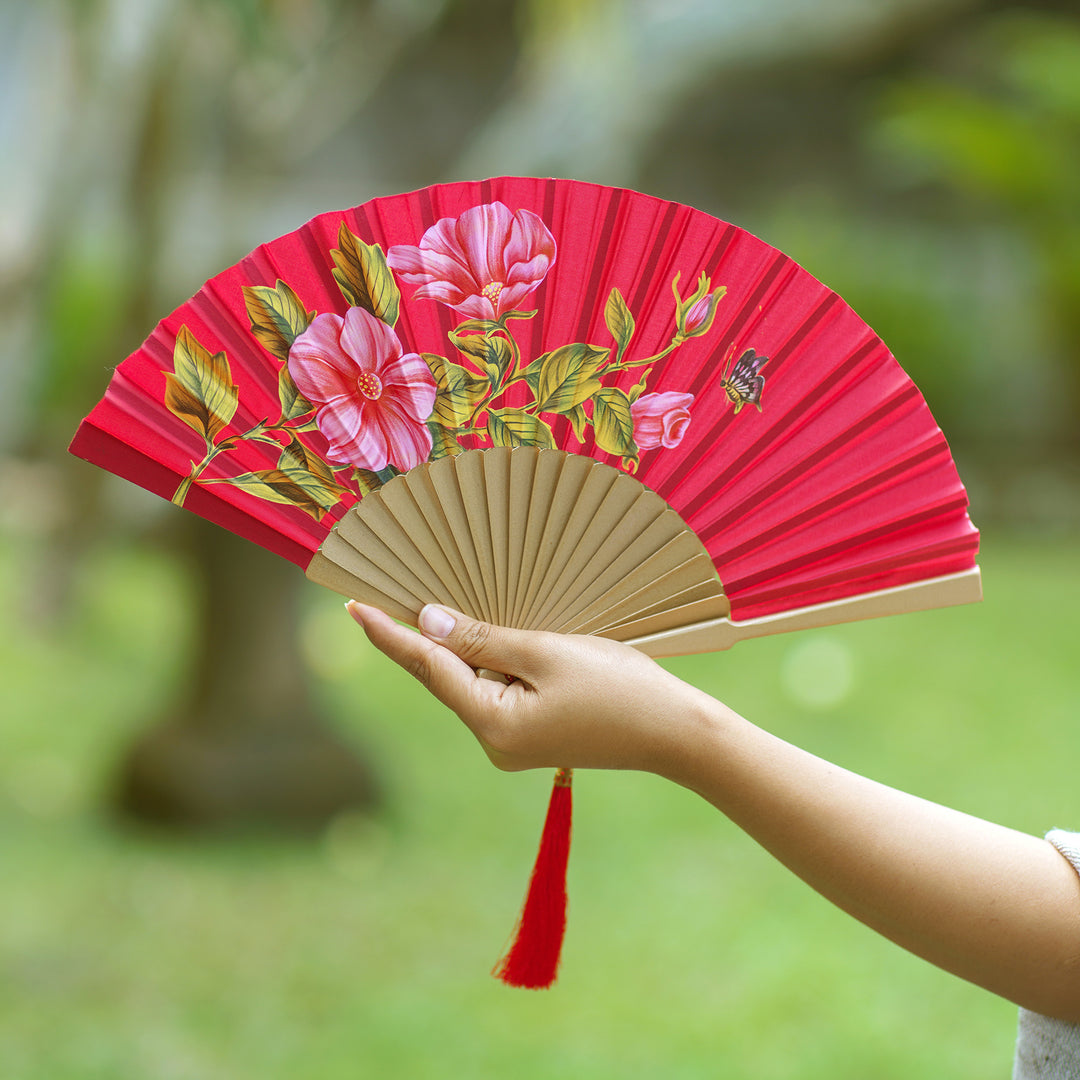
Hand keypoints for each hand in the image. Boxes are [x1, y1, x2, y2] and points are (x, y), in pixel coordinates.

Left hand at [345, 601, 709, 774]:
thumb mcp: (547, 652)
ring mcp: (513, 743)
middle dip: (427, 635)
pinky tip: (494, 633)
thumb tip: (429, 622)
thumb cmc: (618, 688)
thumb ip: (483, 638)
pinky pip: (498, 691)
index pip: (428, 668)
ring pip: (474, 683)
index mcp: (493, 724)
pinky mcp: (532, 736)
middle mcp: (494, 742)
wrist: (675, 733)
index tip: (354, 606)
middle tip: (393, 590)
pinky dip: (492, 661)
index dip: (390, 634)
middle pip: (447, 678)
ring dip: (465, 646)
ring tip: (447, 601)